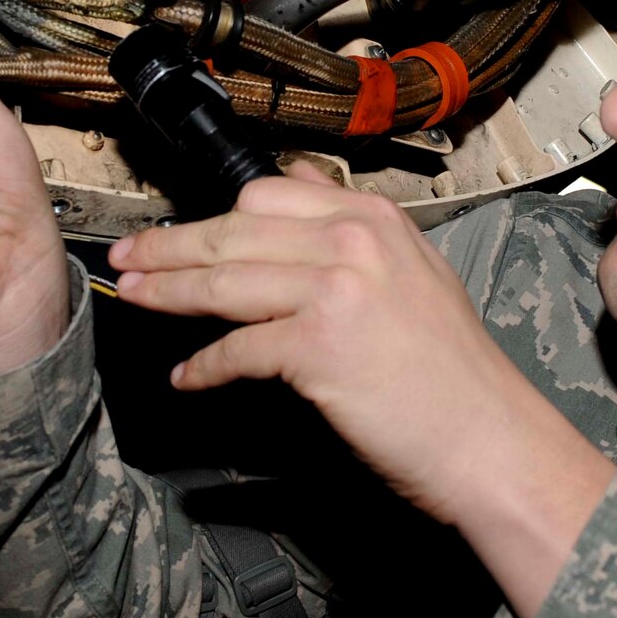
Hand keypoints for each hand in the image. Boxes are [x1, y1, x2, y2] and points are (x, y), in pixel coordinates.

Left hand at [107, 173, 614, 617]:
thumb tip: (293, 180)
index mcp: (374, 216)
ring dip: (169, 293)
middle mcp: (354, 240)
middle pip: (234, 231)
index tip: (175, 233)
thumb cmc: (451, 370)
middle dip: (169, 247)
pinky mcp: (320, 344)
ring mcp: (337, 288)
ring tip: (135, 300)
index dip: (211, 215)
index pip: (268, 193)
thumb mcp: (414, 271)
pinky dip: (206, 366)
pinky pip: (239, 348)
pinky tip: (187, 377)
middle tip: (126, 259)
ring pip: (225, 281)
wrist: (490, 436)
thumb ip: (353, 228)